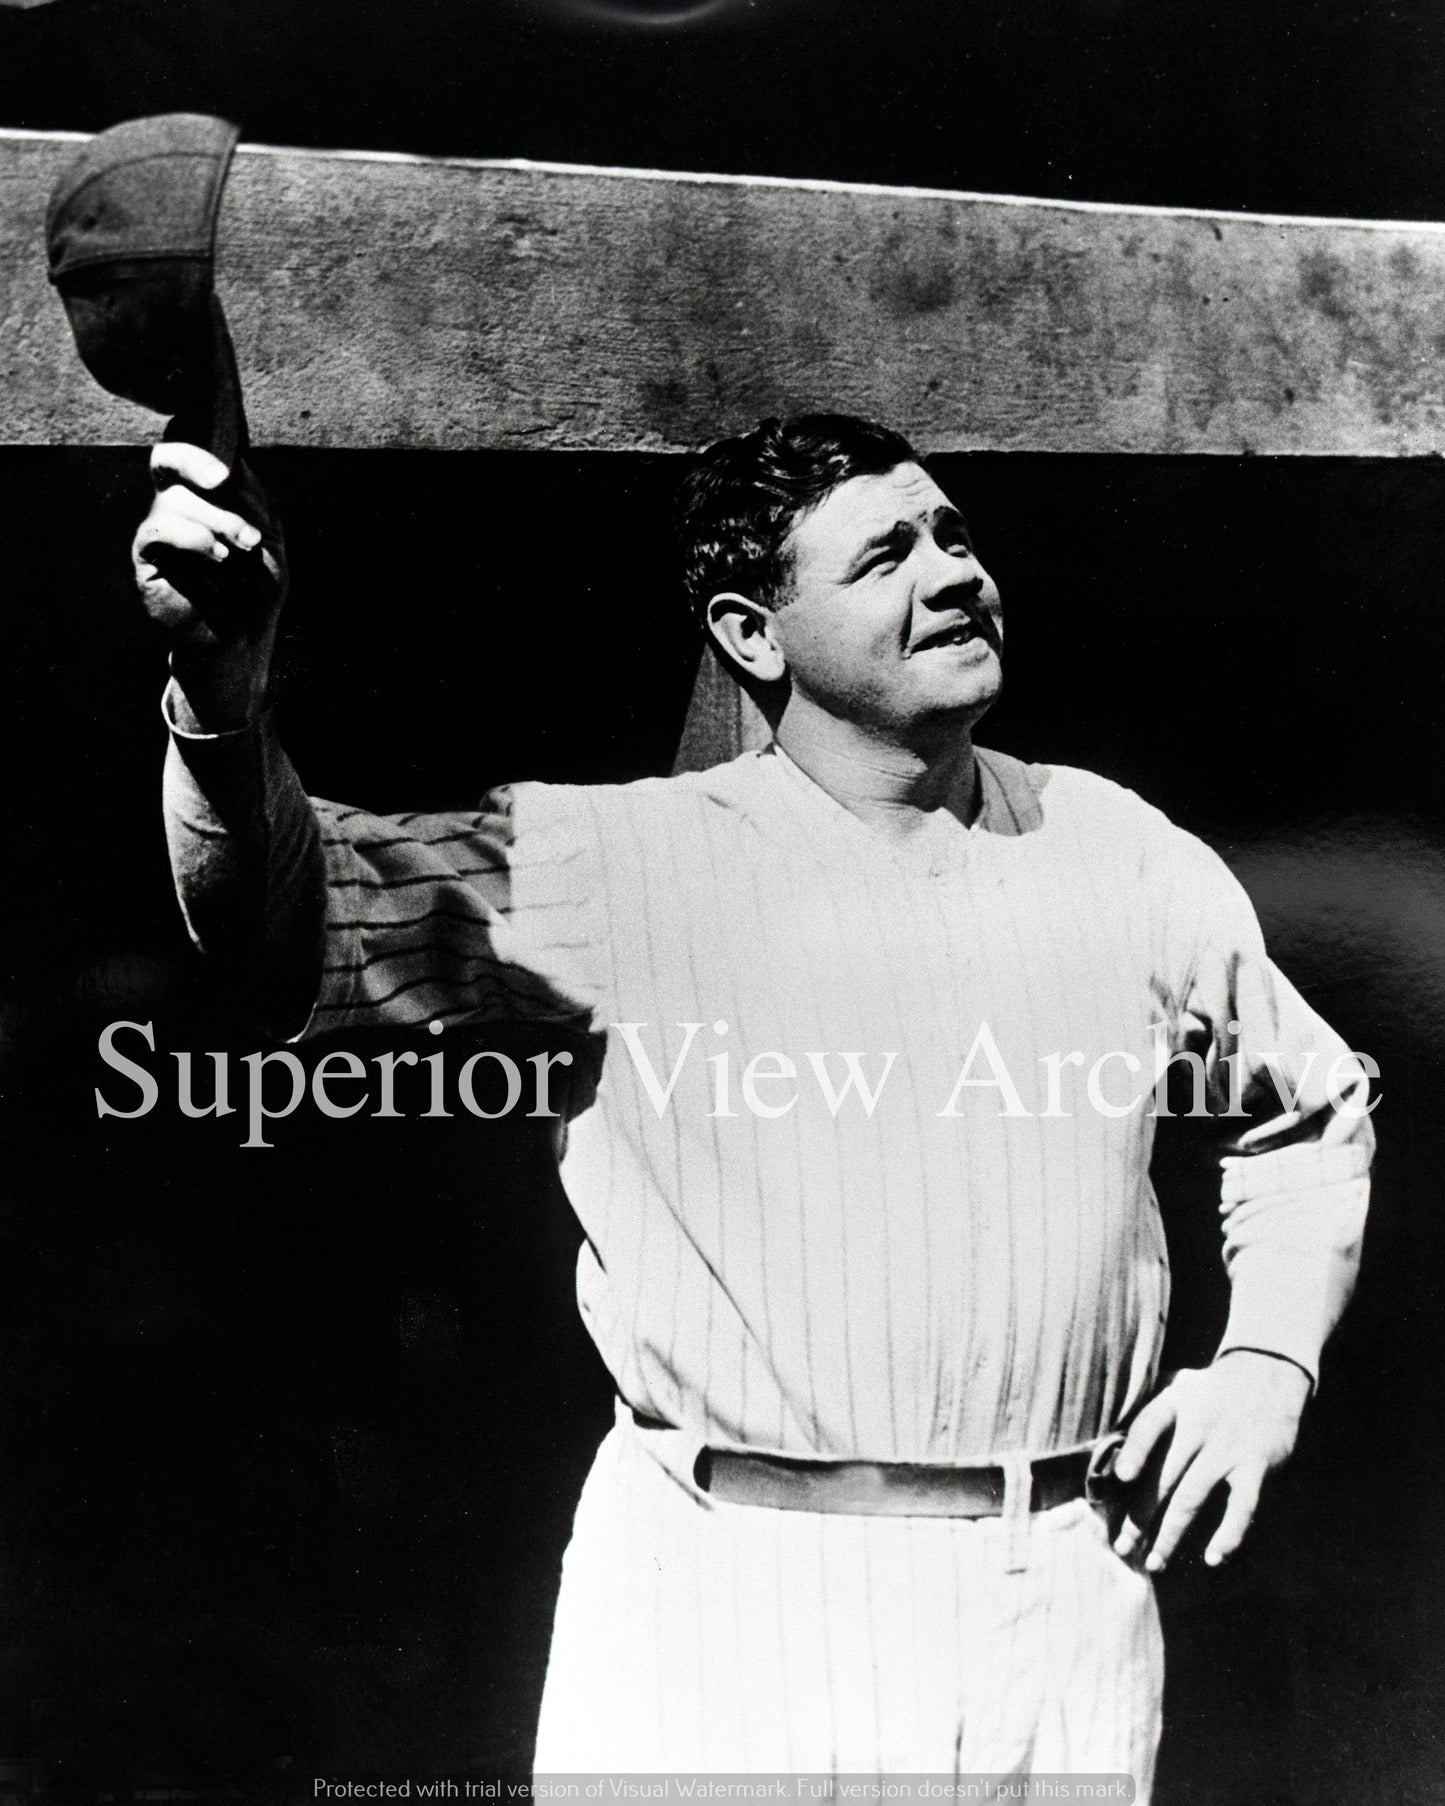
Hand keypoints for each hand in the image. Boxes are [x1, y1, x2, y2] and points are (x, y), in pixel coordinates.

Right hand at [132, 441, 287, 728]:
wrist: (245, 637)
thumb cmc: (257, 588)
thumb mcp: (268, 539)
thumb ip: (253, 500)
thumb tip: (232, 463)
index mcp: (204, 494)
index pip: (186, 452)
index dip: (197, 449)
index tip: (225, 469)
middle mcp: (175, 506)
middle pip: (172, 466)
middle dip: (208, 478)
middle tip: (242, 511)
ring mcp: (158, 530)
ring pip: (171, 501)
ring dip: (216, 520)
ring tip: (247, 548)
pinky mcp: (146, 559)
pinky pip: (158, 531)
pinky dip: (192, 538)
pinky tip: (219, 556)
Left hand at [1111, 1351, 1309, 1571]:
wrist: (1269, 1371)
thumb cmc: (1212, 1388)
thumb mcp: (1179, 1385)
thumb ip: (1153, 1415)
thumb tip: (1117, 1460)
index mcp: (1176, 1403)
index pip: (1149, 1426)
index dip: (1134, 1451)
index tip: (1120, 1477)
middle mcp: (1199, 1427)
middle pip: (1163, 1476)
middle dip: (1139, 1515)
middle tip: (1122, 1547)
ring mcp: (1227, 1448)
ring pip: (1192, 1497)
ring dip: (1171, 1534)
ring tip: (1153, 1562)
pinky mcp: (1256, 1466)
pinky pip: (1241, 1507)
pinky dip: (1228, 1534)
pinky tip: (1213, 1558)